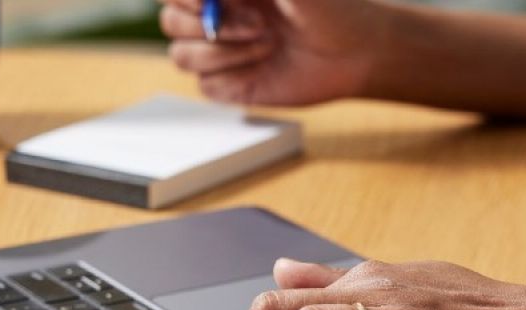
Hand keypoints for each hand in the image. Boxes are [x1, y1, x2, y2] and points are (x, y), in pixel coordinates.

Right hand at [159, 0, 390, 105]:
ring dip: (226, 51)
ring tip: (269, 43)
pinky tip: (265, 65)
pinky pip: (207, 85)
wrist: (355, 52)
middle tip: (259, 25)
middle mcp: (214, 17)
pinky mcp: (231, 85)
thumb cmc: (327, 6)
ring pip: (183, 56)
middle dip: (209, 23)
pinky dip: (233, 76)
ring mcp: (221, 53)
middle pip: (170, 21)